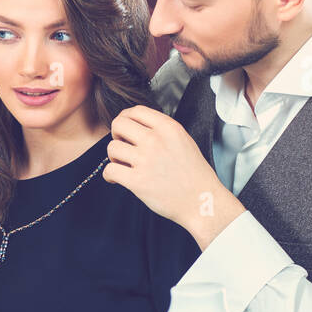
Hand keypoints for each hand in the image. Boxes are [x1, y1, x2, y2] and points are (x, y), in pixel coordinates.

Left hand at [103, 105, 243, 246]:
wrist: (202, 201)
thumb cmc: (194, 174)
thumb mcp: (184, 140)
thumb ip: (161, 130)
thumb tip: (137, 127)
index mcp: (168, 128)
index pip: (136, 111)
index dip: (126, 118)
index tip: (125, 129)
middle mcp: (156, 140)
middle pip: (119, 124)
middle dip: (116, 135)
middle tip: (123, 146)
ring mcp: (145, 160)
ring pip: (112, 148)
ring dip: (114, 157)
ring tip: (124, 165)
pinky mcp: (137, 181)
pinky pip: (110, 170)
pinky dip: (109, 175)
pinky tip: (117, 179)